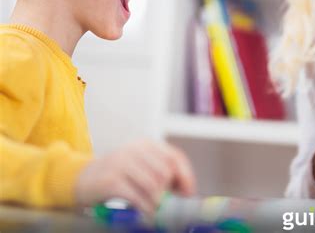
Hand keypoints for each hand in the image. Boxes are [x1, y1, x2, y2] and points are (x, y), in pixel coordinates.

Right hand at [75, 140, 195, 213]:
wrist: (80, 179)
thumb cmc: (115, 175)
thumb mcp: (138, 166)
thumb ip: (158, 172)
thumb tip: (183, 191)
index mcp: (146, 144)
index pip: (175, 157)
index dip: (186, 176)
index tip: (189, 194)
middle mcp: (135, 150)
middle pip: (166, 171)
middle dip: (171, 192)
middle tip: (170, 206)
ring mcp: (122, 163)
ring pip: (154, 185)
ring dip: (158, 203)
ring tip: (156, 212)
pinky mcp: (111, 180)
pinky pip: (138, 197)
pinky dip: (146, 210)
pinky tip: (146, 215)